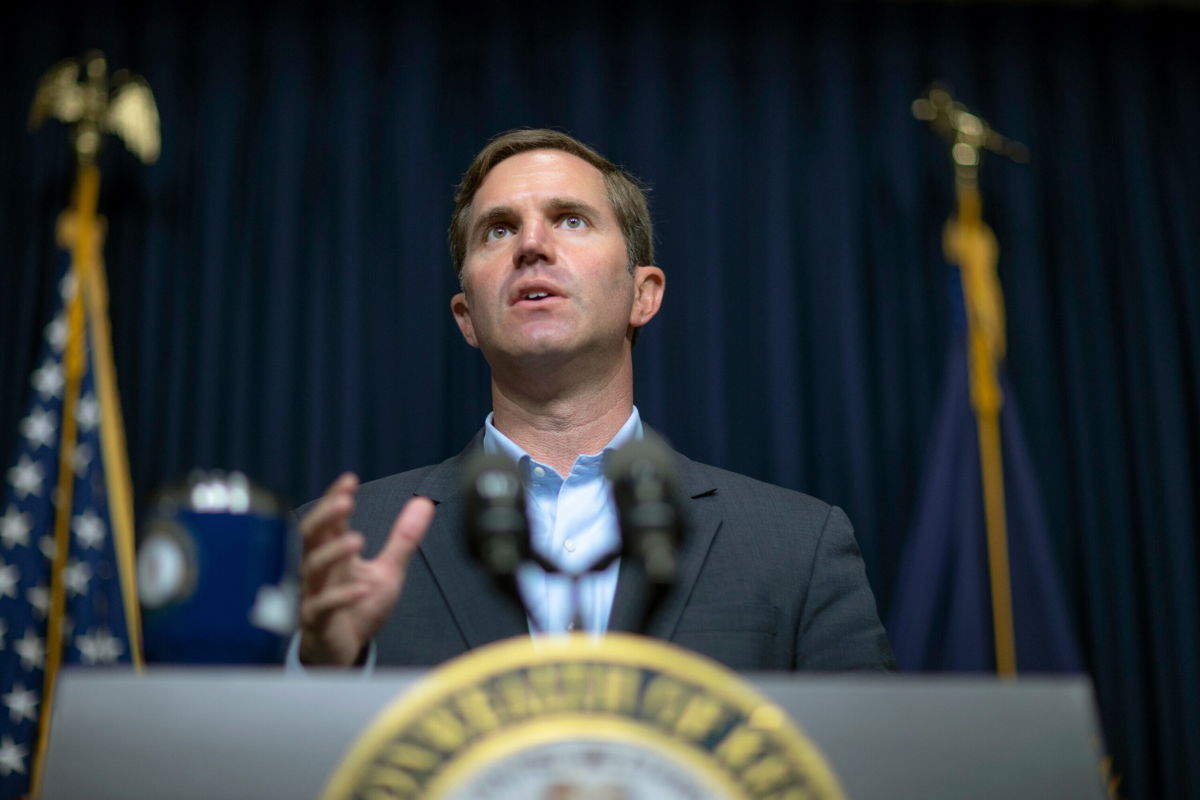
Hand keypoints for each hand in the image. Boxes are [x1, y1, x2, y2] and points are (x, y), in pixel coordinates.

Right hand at [297, 472, 434, 665]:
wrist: (344, 652)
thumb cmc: (359, 607)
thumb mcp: (388, 570)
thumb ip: (403, 539)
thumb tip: (424, 503)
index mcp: (334, 554)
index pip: (329, 520)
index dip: (335, 498)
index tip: (349, 479)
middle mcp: (319, 570)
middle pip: (310, 535)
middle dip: (325, 516)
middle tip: (346, 501)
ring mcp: (314, 594)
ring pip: (311, 567)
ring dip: (332, 552)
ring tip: (356, 539)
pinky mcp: (316, 621)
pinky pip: (322, 606)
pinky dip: (342, 596)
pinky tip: (362, 589)